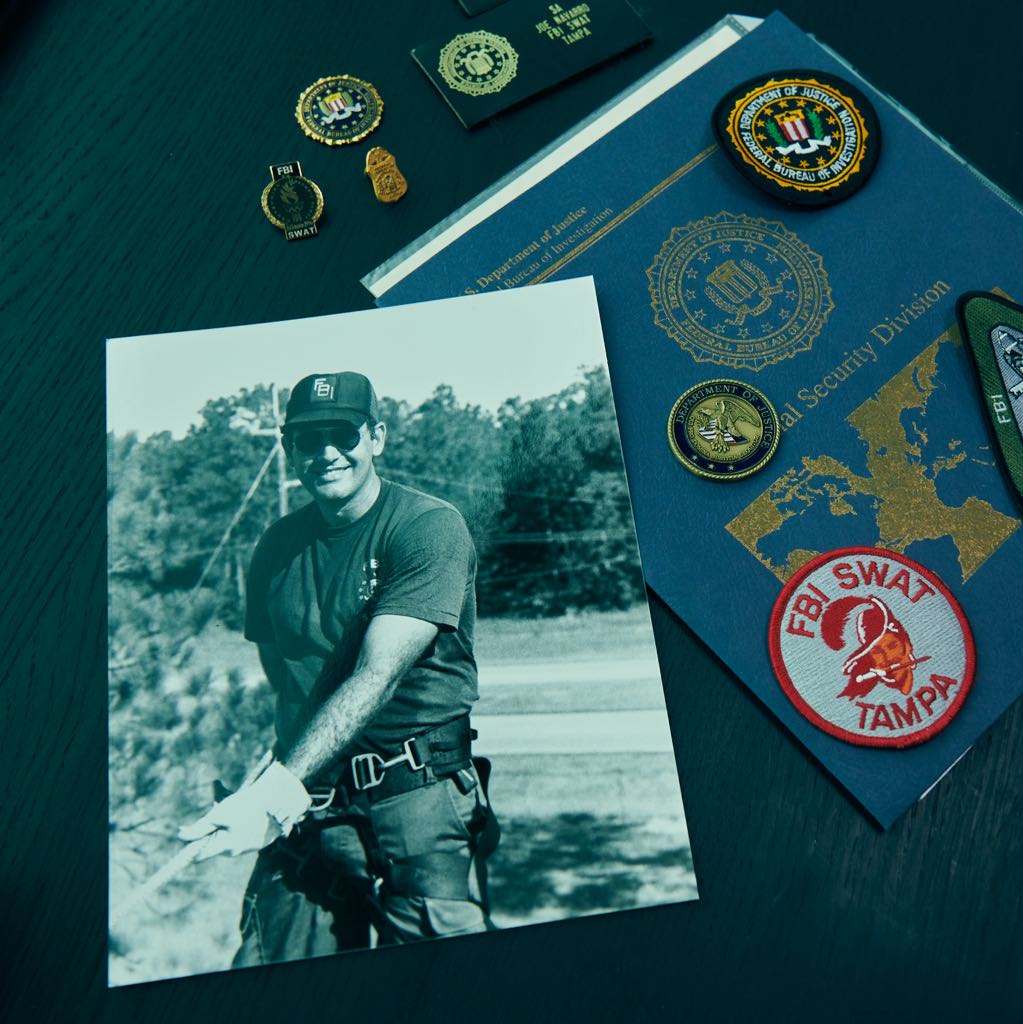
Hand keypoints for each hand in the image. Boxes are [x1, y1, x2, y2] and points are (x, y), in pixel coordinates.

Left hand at [177, 761, 311, 860]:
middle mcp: (237, 851)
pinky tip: (250, 813)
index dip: (191, 847)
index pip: (200, 856)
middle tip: (219, 811)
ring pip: (231, 840)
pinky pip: (245, 836)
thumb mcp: (219, 815)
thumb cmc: (245, 807)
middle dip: (214, 831)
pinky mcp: (262, 840)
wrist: (278, 801)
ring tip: (238, 809)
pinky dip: (243, 826)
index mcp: (225, 847)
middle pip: (216, 845)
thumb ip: (199, 828)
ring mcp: (251, 847)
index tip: (187, 835)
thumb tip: (180, 836)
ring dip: (229, 828)